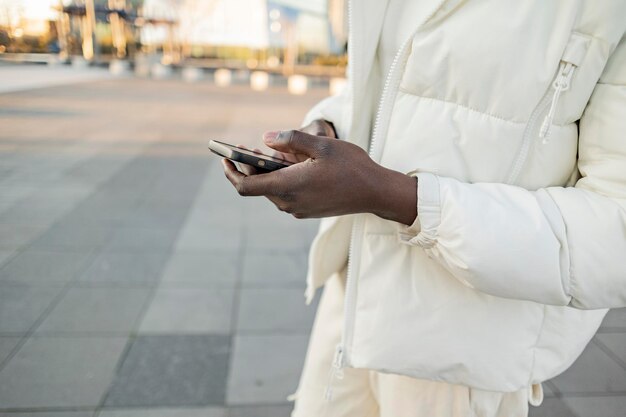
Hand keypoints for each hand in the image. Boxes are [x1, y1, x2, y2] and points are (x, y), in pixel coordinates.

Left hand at [222, 129, 417, 224]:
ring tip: (268, 152)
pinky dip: (280, 179)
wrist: (375, 192)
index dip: (231, 172)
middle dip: (249, 167)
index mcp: (288, 187)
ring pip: (272, 190)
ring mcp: (298, 209)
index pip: (245, 186)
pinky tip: (288, 165)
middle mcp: (289, 203)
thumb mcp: (321, 144)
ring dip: (266, 173)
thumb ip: (290, 140)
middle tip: (245, 148)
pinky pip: (285, 194)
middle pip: (258, 186)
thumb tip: (265, 139)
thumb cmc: (351, 166)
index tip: (225, 158)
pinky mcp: (307, 210)